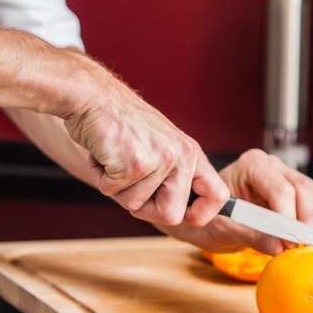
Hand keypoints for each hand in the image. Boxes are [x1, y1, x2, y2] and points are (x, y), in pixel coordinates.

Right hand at [62, 59, 227, 226]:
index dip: (201, 214)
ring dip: (115, 187)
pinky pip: (111, 192)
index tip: (184, 216)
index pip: (217, 195)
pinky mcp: (135, 163)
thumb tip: (178, 213)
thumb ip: (173, 175)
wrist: (94, 97)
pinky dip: (99, 176)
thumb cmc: (121, 123)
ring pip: (134, 205)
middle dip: (144, 209)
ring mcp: (160, 160)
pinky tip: (103, 152)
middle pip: (171, 215)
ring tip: (114, 157)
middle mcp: (182, 156)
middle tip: (128, 183)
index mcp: (191, 153)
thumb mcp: (160, 145)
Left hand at [163, 147, 312, 255]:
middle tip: (306, 245)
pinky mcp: (293, 193)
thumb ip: (250, 235)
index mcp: (251, 166)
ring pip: (312, 194)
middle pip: (302, 187)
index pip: (279, 188)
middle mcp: (271, 166)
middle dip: (307, 218)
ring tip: (311, 246)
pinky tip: (311, 242)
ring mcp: (284, 177)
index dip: (288, 215)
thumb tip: (279, 246)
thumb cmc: (211, 216)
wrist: (205, 215)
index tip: (289, 241)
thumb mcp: (223, 228)